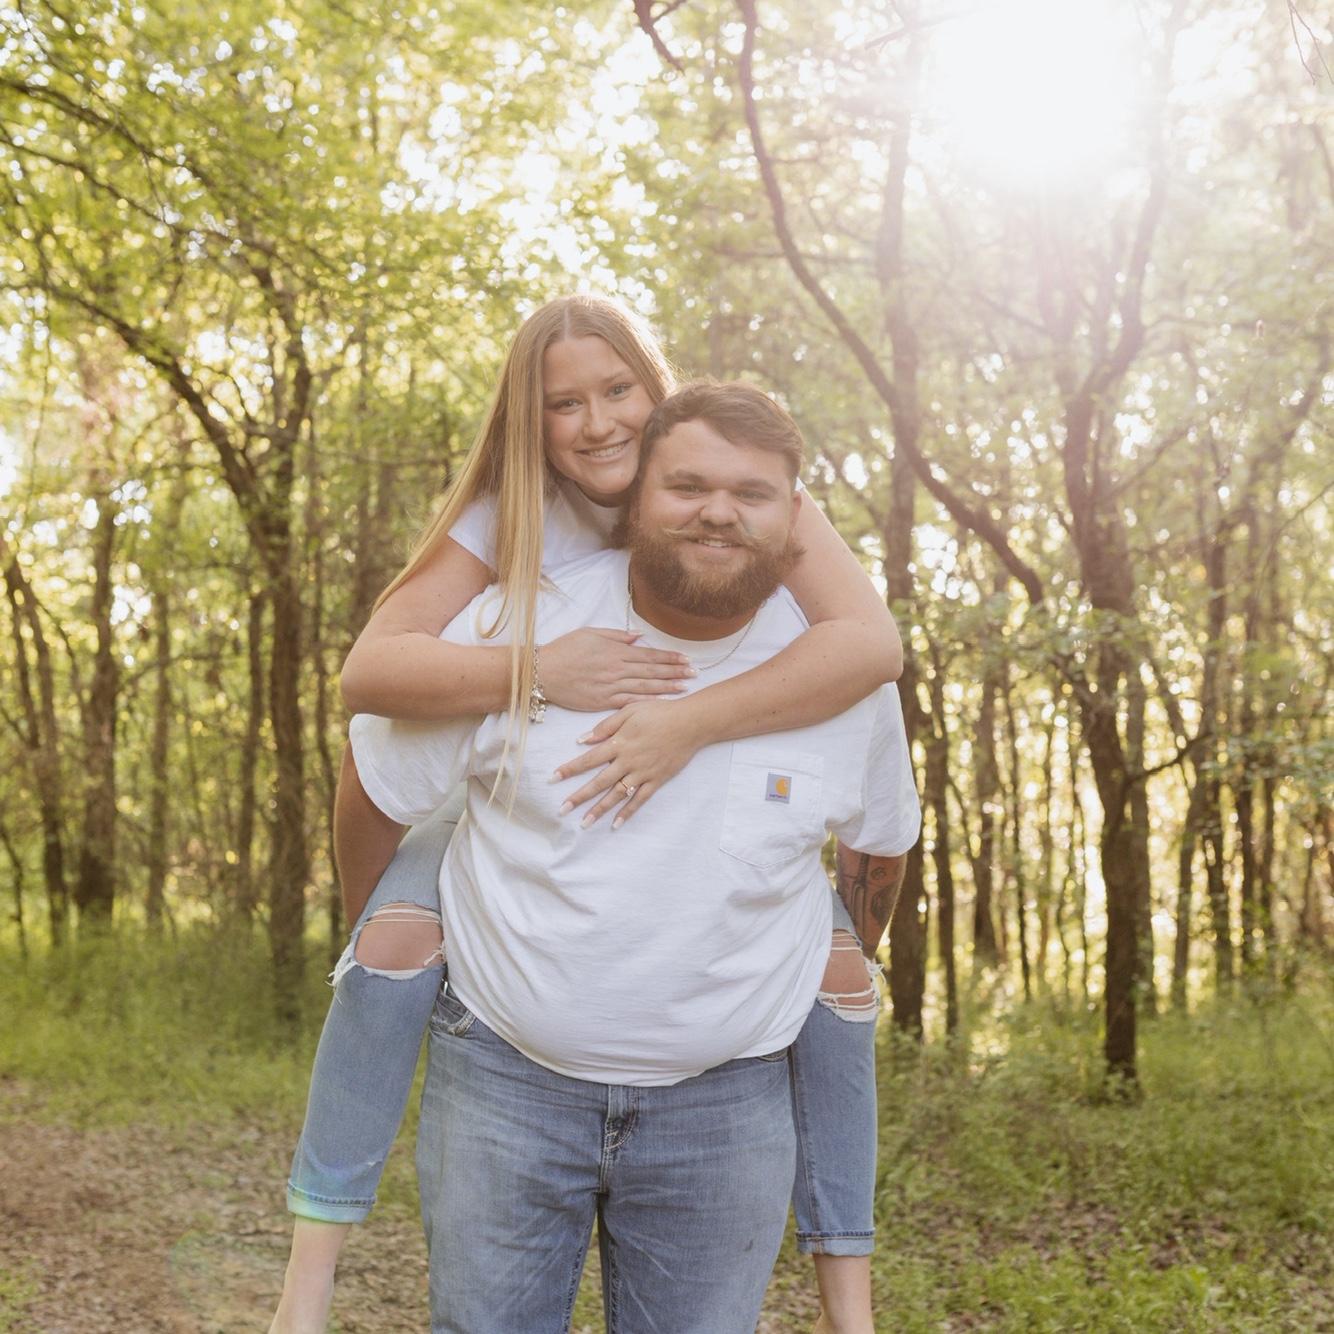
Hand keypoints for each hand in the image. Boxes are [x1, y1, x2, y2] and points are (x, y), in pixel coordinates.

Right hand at [539, 628, 693, 711]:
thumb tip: (638, 637)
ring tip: (685, 687)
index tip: (686, 659)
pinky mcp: (603, 702)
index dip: (669, 658)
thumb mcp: (590, 633)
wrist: (543, 672)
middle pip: (652, 671)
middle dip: (675, 672)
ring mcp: (611, 686)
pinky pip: (630, 702)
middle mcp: (617, 668)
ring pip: (645, 686)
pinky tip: (662, 702)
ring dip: (667, 687)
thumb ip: (616, 635)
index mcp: (615, 651)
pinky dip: (647, 701)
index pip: (649, 654)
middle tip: (694, 673)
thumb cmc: (564, 650)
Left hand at [552, 698, 705, 827]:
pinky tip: (616, 824)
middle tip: (561, 810)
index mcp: (619, 743)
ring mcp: (643, 773)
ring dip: (599, 810)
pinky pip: (640, 800)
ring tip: (584, 824)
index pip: (588, 759)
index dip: (569, 769)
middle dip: (579, 797)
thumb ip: (606, 726)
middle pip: (598, 782)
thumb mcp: (630, 710)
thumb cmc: (659, 712)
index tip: (552, 779)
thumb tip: (583, 740)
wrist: (691, 723)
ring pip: (617, 795)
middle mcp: (628, 761)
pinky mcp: (657, 780)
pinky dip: (627, 813)